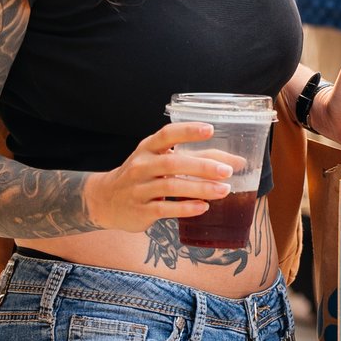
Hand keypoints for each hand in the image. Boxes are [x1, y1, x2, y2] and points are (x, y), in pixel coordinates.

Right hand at [81, 121, 239, 234]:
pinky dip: (185, 208)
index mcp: (148, 148)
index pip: (167, 135)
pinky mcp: (140, 210)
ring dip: (199, 188)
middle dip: (202, 166)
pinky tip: (203, 207)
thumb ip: (192, 158)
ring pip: (171, 186)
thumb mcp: (158, 160)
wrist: (105, 200)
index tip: (210, 130)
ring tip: (223, 190)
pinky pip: (164, 208)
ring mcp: (139, 188)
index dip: (188, 131)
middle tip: (227, 171)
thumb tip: (235, 162)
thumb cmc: (141, 176)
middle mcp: (141, 165)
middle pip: (173, 163)